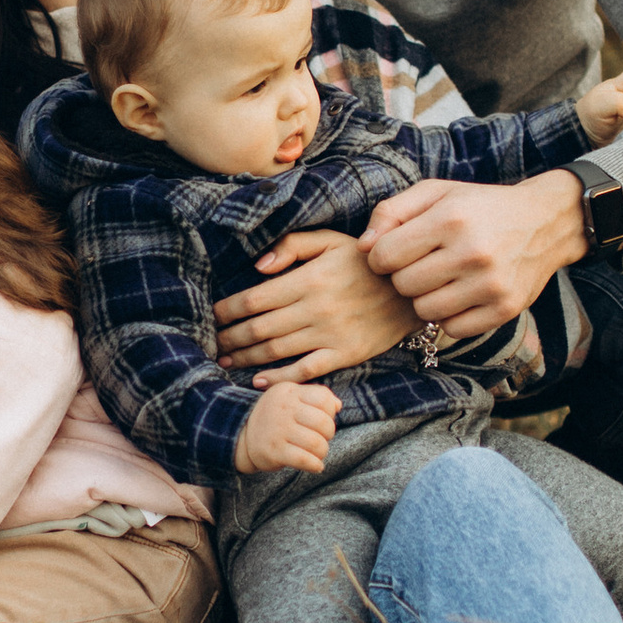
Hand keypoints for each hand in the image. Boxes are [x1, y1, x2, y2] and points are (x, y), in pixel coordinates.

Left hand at [212, 229, 416, 380]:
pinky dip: (279, 379)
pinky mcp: (344, 354)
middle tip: (212, 343)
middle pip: (259, 328)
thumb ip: (292, 246)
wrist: (410, 290)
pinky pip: (305, 370)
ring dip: (246, 358)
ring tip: (226, 361)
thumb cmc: (364, 262)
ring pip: (276, 350)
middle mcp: (316, 308)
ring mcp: (330, 334)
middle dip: (230, 337)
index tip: (213, 315)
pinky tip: (258, 381)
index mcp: (309, 279)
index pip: (255, 298)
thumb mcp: (331, 241)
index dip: (228, 310)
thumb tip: (258, 266)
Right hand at [236, 380, 341, 476]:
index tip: (322, 421)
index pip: (324, 399)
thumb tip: (338, 405)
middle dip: (328, 435)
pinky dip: (316, 465)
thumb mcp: (290, 398)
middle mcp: (283, 408)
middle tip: (320, 439)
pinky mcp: (275, 451)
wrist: (241, 436)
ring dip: (322, 452)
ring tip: (317, 453)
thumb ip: (315, 396)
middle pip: (324, 423)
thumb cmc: (274, 417)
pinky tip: (315, 466)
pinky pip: (306, 460)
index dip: (330, 413)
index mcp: (289, 391)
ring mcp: (278, 430)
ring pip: (317, 444)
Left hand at [360, 168, 590, 342]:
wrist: (545, 222)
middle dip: (405, 276)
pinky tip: (461, 294)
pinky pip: (452, 329)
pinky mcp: (504, 310)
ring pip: (424, 310)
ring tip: (442, 278)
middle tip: (424, 264)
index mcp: (450, 218)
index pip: (384, 256)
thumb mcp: (436, 193)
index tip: (397, 251)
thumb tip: (363, 248)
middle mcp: (472, 252)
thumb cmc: (479, 206)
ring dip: (425, 297)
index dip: (382, 256)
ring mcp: (491, 284)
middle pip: (402, 285)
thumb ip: (391, 212)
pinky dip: (450, 316)